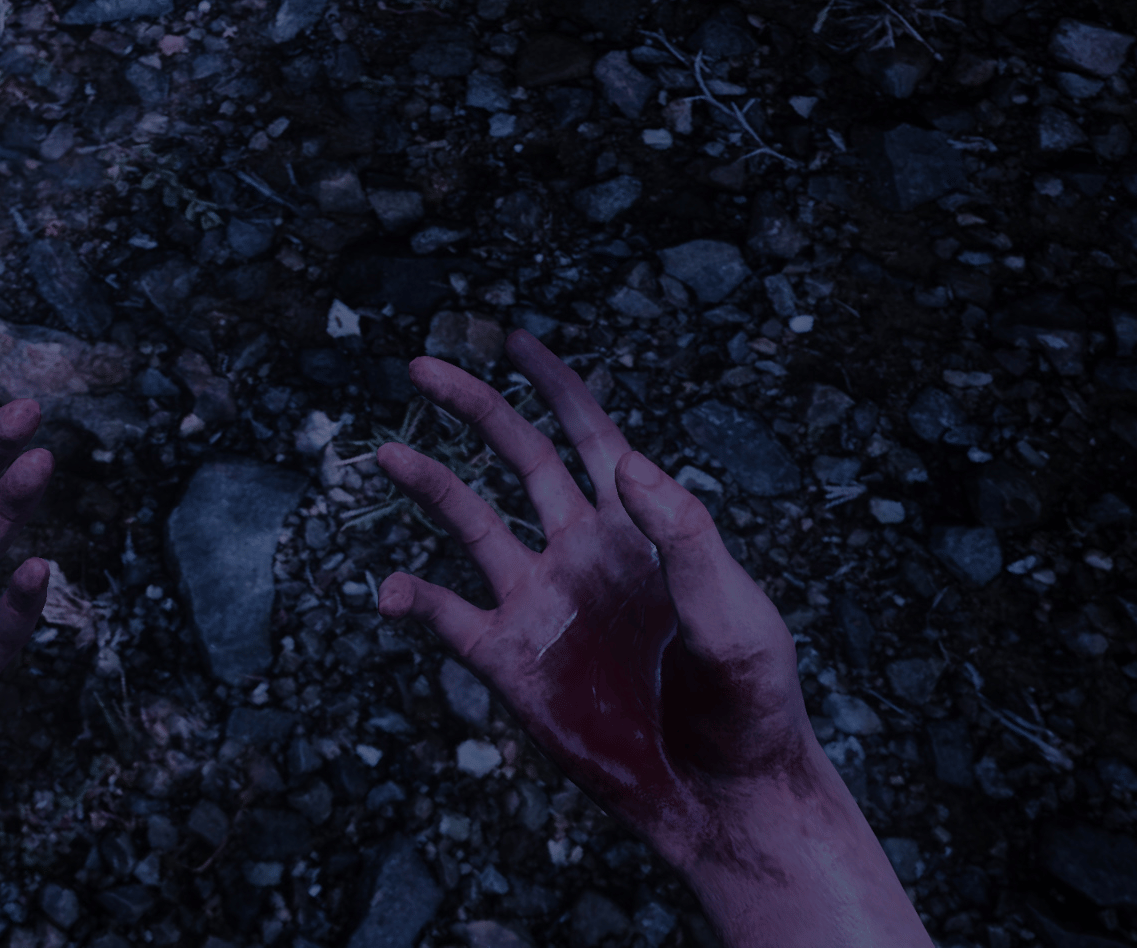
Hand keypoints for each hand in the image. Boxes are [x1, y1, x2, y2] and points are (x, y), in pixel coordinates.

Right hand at [376, 332, 811, 844]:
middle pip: (517, 457)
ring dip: (428, 487)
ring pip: (470, 524)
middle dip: (473, 408)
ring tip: (386, 455)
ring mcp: (542, 604)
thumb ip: (683, 537)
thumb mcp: (733, 613)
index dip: (554, 383)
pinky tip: (390, 590)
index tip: (513, 337)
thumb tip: (629, 458)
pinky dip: (413, 600)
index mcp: (639, 527)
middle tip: (423, 366)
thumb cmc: (749, 703)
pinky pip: (448, 620)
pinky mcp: (512, 663)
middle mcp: (582, 551)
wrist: (722, 799)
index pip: (591, 433)